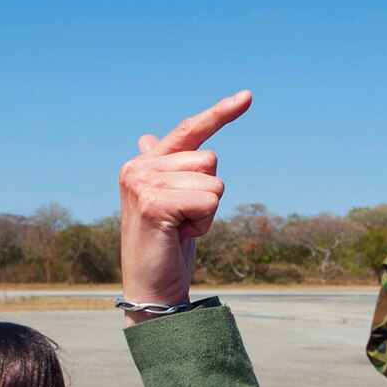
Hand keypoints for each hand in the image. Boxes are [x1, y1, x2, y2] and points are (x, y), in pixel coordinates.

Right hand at [118, 90, 252, 312]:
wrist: (152, 290)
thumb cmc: (165, 248)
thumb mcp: (168, 202)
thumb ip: (165, 169)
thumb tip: (146, 136)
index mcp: (143, 162)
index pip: (189, 130)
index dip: (219, 114)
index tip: (247, 97)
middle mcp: (138, 167)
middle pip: (210, 159)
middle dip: (208, 194)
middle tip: (183, 221)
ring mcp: (143, 183)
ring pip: (213, 182)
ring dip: (206, 212)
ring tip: (180, 230)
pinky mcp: (153, 203)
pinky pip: (208, 201)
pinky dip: (203, 224)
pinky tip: (180, 237)